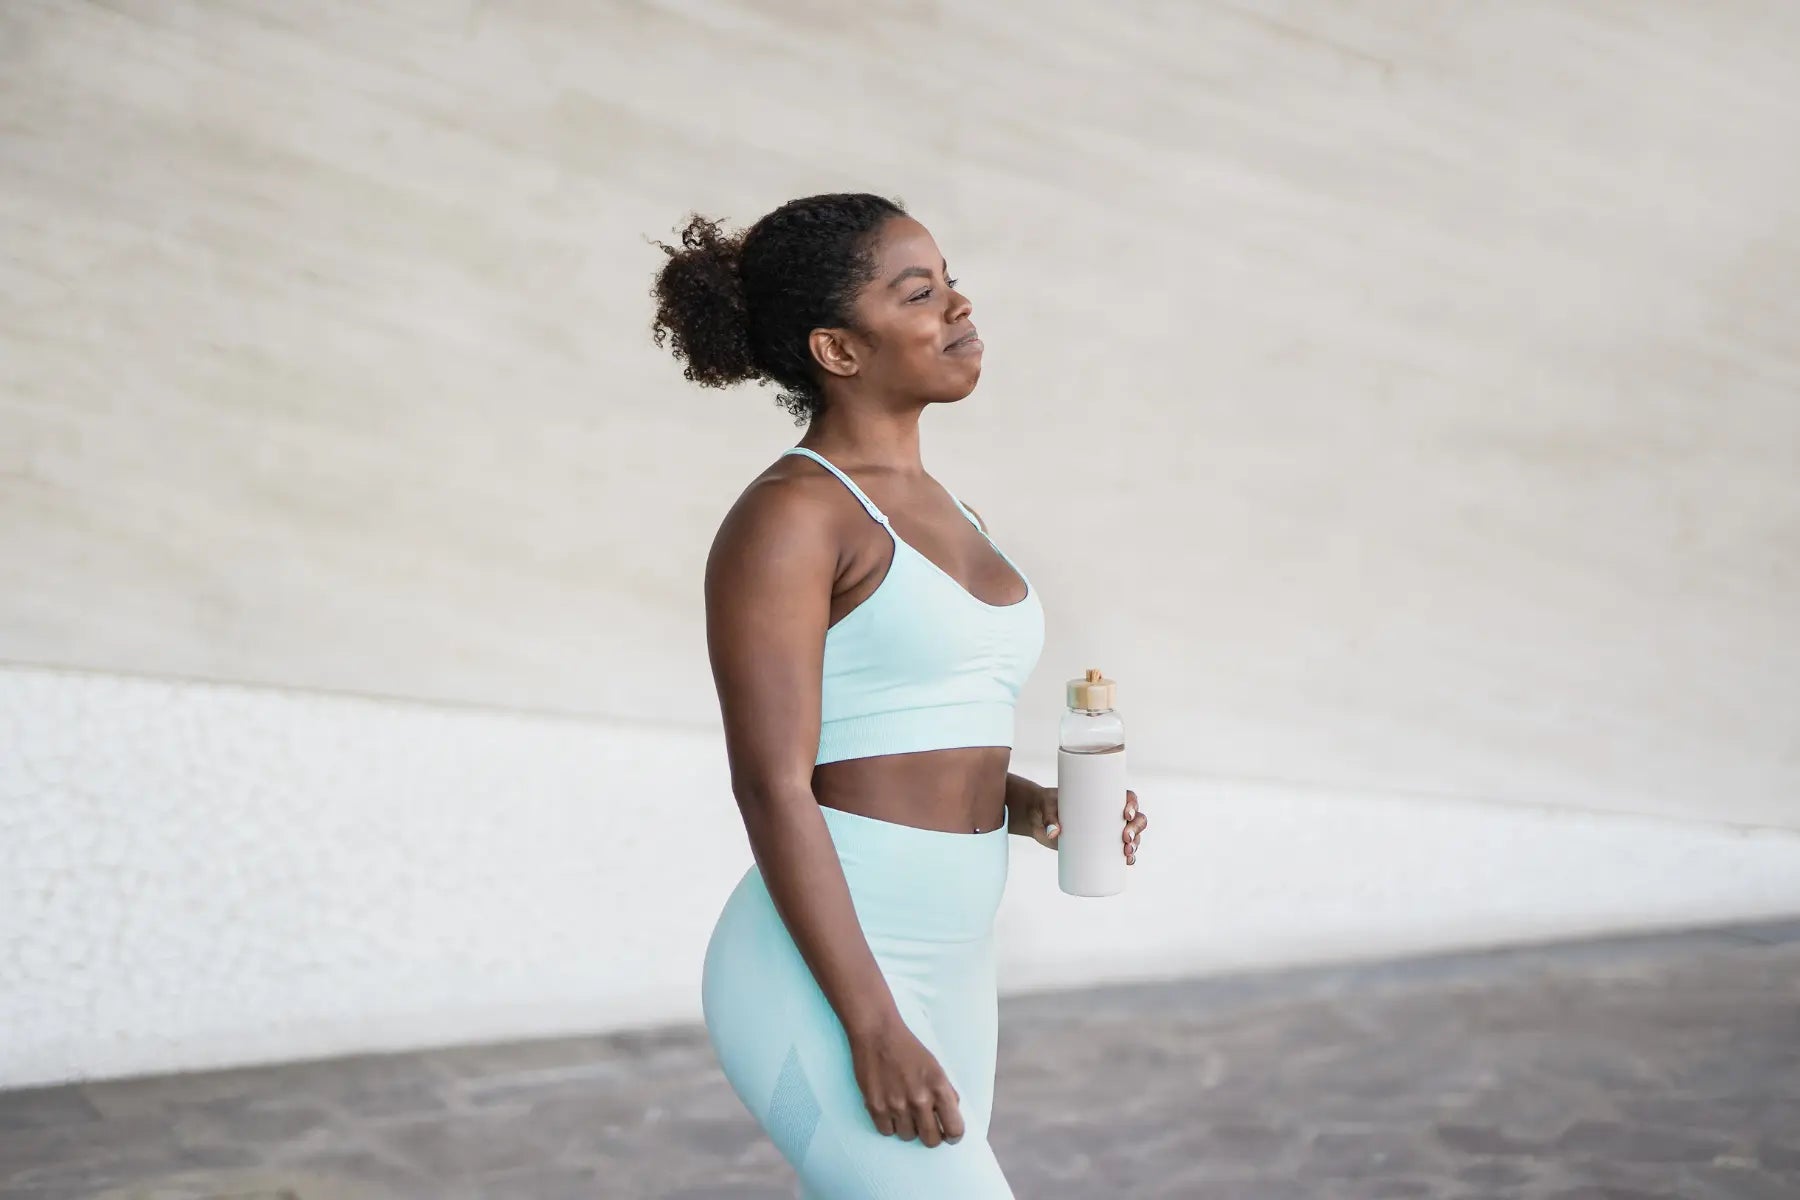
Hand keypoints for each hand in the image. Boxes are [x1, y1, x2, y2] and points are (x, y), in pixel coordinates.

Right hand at [847, 1016, 965, 1147]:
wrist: (878, 1034)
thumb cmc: (909, 1049)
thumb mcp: (936, 1068)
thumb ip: (946, 1093)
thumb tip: (951, 1116)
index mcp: (939, 1087)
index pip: (954, 1129)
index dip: (953, 1136)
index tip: (949, 1134)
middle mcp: (919, 1100)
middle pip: (931, 1140)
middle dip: (931, 1135)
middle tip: (926, 1125)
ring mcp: (896, 1105)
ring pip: (908, 1137)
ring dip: (908, 1127)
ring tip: (903, 1109)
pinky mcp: (875, 1107)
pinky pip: (886, 1132)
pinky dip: (889, 1124)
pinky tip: (889, 1108)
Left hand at [1029, 787, 1147, 864]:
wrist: (1037, 818)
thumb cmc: (1046, 806)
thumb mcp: (1047, 807)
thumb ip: (1049, 818)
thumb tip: (1053, 834)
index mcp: (1103, 796)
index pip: (1126, 797)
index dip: (1133, 805)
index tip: (1126, 814)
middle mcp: (1109, 812)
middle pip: (1134, 819)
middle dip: (1135, 829)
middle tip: (1125, 838)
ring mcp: (1106, 830)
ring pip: (1131, 836)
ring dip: (1135, 844)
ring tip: (1127, 853)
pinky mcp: (1099, 845)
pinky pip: (1120, 851)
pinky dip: (1128, 856)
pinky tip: (1129, 861)